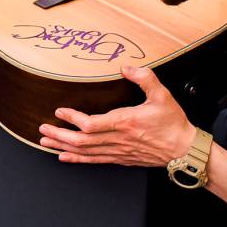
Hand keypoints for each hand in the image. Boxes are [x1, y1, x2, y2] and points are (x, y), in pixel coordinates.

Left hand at [39, 65, 195, 166]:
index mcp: (126, 122)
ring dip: (63, 147)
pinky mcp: (120, 158)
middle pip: (83, 140)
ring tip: (45, 141)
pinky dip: (77, 159)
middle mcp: (119, 139)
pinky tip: (64, 157)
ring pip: (86, 152)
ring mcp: (118, 151)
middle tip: (42, 129)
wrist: (184, 150)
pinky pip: (95, 160)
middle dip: (60, 134)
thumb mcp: (162, 95)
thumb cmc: (173, 123)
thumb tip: (127, 66)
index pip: (93, 124)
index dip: (73, 119)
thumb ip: (145, 78)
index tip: (59, 111)